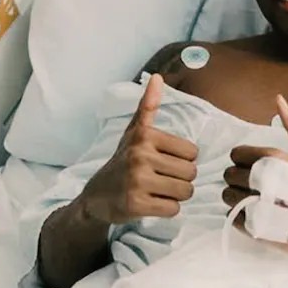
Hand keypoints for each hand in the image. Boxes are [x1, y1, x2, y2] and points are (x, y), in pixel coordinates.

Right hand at [79, 74, 198, 224]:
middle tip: (160, 180)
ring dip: (175, 196)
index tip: (164, 163)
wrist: (96, 197)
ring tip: (157, 191)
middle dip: (180, 180)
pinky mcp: (135, 204)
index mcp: (144, 136)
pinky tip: (151, 203)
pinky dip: (166, 210)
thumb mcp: (133, 132)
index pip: (192, 152)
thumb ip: (148, 106)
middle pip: (191, 174)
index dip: (182, 161)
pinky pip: (173, 209)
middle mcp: (140, 156)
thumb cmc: (122, 162)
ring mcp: (137, 181)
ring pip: (185, 192)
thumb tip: (158, 77)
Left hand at [222, 95, 287, 259]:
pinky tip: (259, 213)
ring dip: (238, 195)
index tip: (259, 166)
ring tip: (258, 198)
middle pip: (230, 174)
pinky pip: (232, 216)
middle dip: (241, 177)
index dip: (245, 159)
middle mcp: (261, 182)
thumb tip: (278, 99)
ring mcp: (257, 206)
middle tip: (259, 183)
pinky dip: (242, 214)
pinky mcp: (255, 228)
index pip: (236, 154)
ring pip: (227, 195)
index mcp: (273, 160)